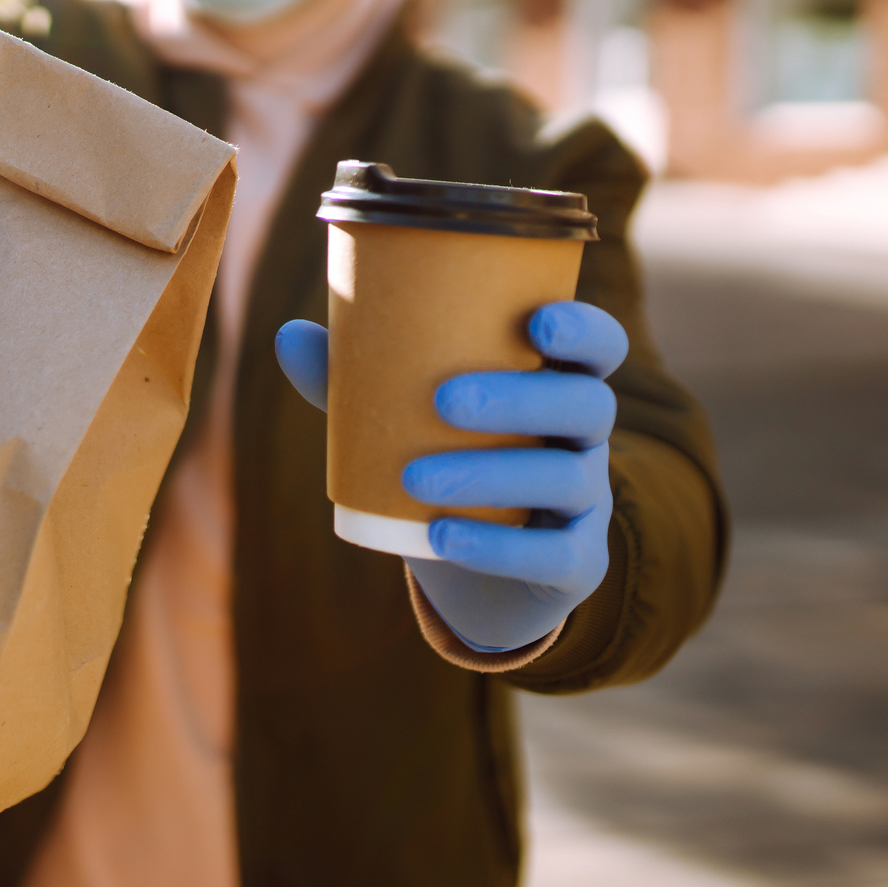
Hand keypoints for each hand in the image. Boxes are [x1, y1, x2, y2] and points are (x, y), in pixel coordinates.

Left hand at [275, 301, 626, 651]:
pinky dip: (497, 549)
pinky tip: (442, 540)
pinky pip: (553, 556)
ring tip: (415, 478)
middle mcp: (584, 439)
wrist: (470, 564)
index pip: (599, 347)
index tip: (537, 321)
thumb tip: (288, 335)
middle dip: (521, 398)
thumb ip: (355, 378)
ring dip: (491, 475)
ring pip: (566, 479)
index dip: (583, 330)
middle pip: (585, 406)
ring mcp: (587, 503)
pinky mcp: (575, 565)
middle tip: (443, 400)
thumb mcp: (403, 418)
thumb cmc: (444, 458)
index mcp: (555, 384)